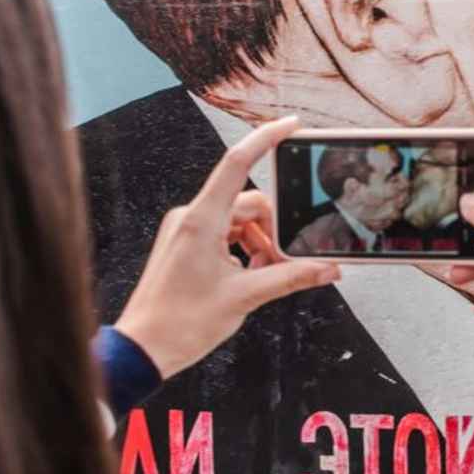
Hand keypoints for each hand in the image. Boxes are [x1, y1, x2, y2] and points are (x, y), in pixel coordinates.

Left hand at [116, 117, 339, 378]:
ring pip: (241, 222)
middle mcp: (192, 217)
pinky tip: (251, 277)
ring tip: (265, 278)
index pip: (237, 163)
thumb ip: (292, 278)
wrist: (143, 349)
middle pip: (250, 204)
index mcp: (201, 220)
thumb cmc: (182, 323)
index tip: (292, 125)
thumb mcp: (246, 298)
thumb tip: (329, 269)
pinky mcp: (186, 244)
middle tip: (286, 263)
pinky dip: (246, 251)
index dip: (266, 139)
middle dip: (275, 230)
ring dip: (262, 245)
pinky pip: (227, 234)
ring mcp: (187, 230)